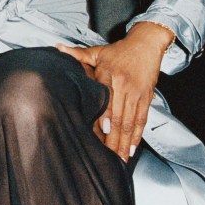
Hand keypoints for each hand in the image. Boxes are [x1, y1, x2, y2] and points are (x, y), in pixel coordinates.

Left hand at [57, 22, 172, 161]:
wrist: (146, 44)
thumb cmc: (118, 50)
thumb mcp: (98, 51)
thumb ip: (78, 54)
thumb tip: (58, 48)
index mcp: (110, 74)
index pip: (108, 96)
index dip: (107, 114)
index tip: (104, 130)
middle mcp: (125, 85)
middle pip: (120, 115)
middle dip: (115, 137)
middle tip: (109, 156)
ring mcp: (137, 94)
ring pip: (131, 121)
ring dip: (125, 142)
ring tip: (120, 159)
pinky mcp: (146, 98)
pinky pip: (142, 120)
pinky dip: (137, 136)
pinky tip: (132, 149)